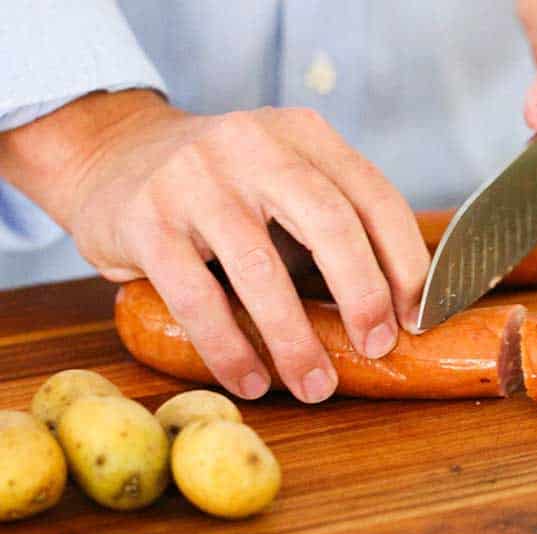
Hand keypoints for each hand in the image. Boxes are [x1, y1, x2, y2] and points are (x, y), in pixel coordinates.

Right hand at [0, 91, 429, 402]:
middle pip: (330, 223)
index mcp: (303, 134)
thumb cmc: (219, 184)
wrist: (109, 153)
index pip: (375, 196)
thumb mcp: (282, 175)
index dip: (406, 262)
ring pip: (261, 269)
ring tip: (315, 386)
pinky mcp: (146, 220)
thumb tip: (396, 308)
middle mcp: (254, 144)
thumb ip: (332, 219)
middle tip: (377, 347)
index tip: (416, 317)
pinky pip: (196, 297)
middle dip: (363, 295)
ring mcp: (195, 178)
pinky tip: (251, 381)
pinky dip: (229, 348)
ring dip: (295, 340)